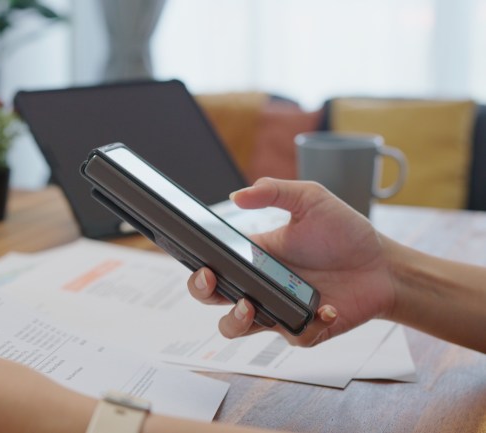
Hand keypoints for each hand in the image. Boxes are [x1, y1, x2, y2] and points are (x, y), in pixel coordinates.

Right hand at [187, 178, 397, 346]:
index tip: (202, 263)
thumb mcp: (310, 199)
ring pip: (239, 329)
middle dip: (203, 292)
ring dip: (237, 321)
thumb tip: (236, 195)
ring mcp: (279, 309)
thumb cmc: (345, 232)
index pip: (212, 266)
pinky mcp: (304, 329)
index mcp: (255, 256)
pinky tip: (326, 308)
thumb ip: (274, 191)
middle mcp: (260, 285)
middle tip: (213, 279)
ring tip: (251, 305)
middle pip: (214, 299)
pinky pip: (293, 337)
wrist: (383, 265)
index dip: (198, 270)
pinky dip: (308, 325)